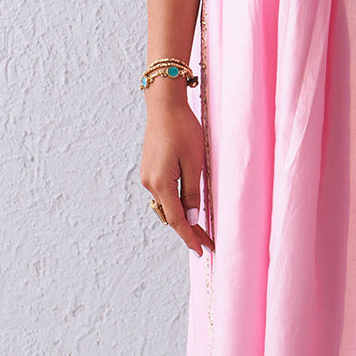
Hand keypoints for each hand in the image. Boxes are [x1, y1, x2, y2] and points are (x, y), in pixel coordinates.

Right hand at [140, 88, 214, 255]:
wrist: (164, 105)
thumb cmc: (182, 129)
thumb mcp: (194, 162)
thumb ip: (192, 192)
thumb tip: (191, 217)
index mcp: (161, 183)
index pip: (176, 219)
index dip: (190, 236)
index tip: (202, 250)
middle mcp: (149, 183)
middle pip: (170, 216)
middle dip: (188, 230)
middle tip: (207, 244)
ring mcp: (147, 176)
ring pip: (166, 206)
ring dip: (181, 218)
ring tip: (200, 230)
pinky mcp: (150, 169)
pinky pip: (163, 194)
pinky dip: (175, 205)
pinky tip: (186, 209)